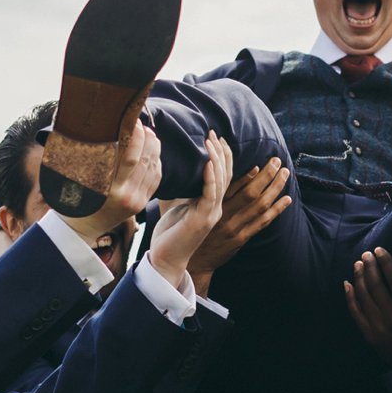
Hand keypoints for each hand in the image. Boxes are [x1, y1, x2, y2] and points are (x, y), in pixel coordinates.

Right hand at [61, 119, 160, 241]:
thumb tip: (94, 127)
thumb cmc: (73, 199)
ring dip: (153, 146)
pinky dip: (156, 160)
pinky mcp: (142, 203)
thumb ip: (88, 156)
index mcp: (110, 189)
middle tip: (141, 123)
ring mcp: (137, 201)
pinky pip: (156, 177)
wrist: (81, 230)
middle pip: (145, 159)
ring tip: (147, 132)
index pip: (130, 156)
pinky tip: (151, 149)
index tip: (132, 120)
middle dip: (146, 137)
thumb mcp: (77, 178)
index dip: (134, 135)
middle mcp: (127, 196)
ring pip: (153, 166)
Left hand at [147, 133, 231, 289]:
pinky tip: (207, 162)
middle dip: (224, 152)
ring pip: (220, 182)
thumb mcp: (178, 206)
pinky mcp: (201, 219)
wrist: (165, 260)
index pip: (223, 175)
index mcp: (211, 205)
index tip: (217, 137)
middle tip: (216, 133)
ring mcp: (210, 214)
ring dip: (217, 159)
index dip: (222, 155)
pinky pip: (209, 194)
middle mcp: (215, 208)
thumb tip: (177, 170)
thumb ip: (183, 190)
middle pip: (226, 175)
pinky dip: (209, 177)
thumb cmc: (169, 234)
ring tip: (212, 141)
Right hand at [187, 154, 293, 292]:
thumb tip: (187, 172)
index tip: (257, 159)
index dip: (246, 171)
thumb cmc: (180, 232)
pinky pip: (262, 222)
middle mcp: (223, 215)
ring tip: (285, 173)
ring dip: (274, 188)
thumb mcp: (176, 209)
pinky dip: (276, 210)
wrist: (187, 263)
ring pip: (259, 205)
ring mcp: (234, 228)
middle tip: (277, 160)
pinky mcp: (240, 239)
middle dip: (266, 174)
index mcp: (208, 204)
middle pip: (250, 192)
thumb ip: (183, 191)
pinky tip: (286, 199)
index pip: (230, 183)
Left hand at [343, 248, 391, 366]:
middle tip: (366, 254)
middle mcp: (391, 315)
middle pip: (377, 285)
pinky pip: (356, 312)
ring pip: (365, 296)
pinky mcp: (368, 333)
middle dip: (370, 267)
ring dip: (359, 278)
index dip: (386, 263)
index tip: (380, 250)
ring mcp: (378, 325)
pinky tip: (347, 284)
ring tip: (358, 264)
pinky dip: (350, 297)